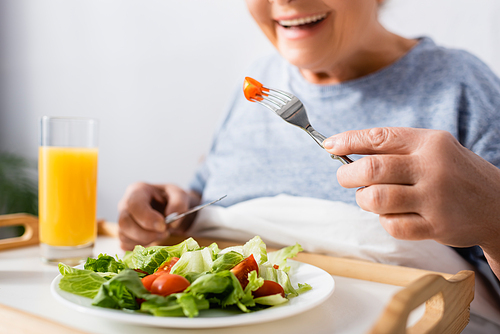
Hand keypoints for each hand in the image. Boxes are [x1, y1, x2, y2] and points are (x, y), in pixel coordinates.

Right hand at [117, 182, 200, 249]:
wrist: (167, 207)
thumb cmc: (169, 198)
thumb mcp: (179, 194)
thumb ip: (179, 204)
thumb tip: (173, 222)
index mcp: (137, 191)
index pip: (134, 205)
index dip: (147, 218)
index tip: (163, 226)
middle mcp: (124, 205)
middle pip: (125, 223)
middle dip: (146, 234)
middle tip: (164, 233)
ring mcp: (122, 220)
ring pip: (124, 236)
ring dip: (145, 241)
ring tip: (161, 234)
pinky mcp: (123, 234)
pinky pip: (126, 245)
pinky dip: (141, 246)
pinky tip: (153, 239)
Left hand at [323, 127, 499, 251]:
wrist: (497, 205)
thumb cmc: (454, 173)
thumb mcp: (432, 149)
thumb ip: (394, 148)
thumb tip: (343, 149)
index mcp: (429, 142)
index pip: (379, 137)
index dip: (347, 140)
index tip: (328, 145)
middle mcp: (432, 167)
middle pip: (371, 169)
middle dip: (346, 174)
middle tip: (344, 177)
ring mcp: (435, 198)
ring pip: (376, 199)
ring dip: (363, 199)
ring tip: (369, 197)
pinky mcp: (436, 226)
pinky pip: (392, 225)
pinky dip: (384, 221)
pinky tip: (392, 215)